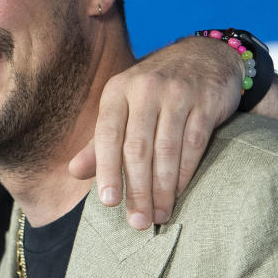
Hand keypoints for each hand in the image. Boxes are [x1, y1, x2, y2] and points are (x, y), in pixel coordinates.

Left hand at [68, 36, 242, 227]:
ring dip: (162, 188)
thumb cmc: (155, 90)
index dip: (107, 170)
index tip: (109, 202)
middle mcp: (145, 89)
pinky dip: (185, 172)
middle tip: (138, 222)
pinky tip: (179, 193)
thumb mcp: (123, 106)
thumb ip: (99, 140)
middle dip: (137, 189)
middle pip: (138, 148)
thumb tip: (73, 172)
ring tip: (159, 215)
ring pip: (166, 150)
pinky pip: (193, 144)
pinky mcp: (204, 101)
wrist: (204, 56)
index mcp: (117, 90)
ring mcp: (177, 93)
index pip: (108, 135)